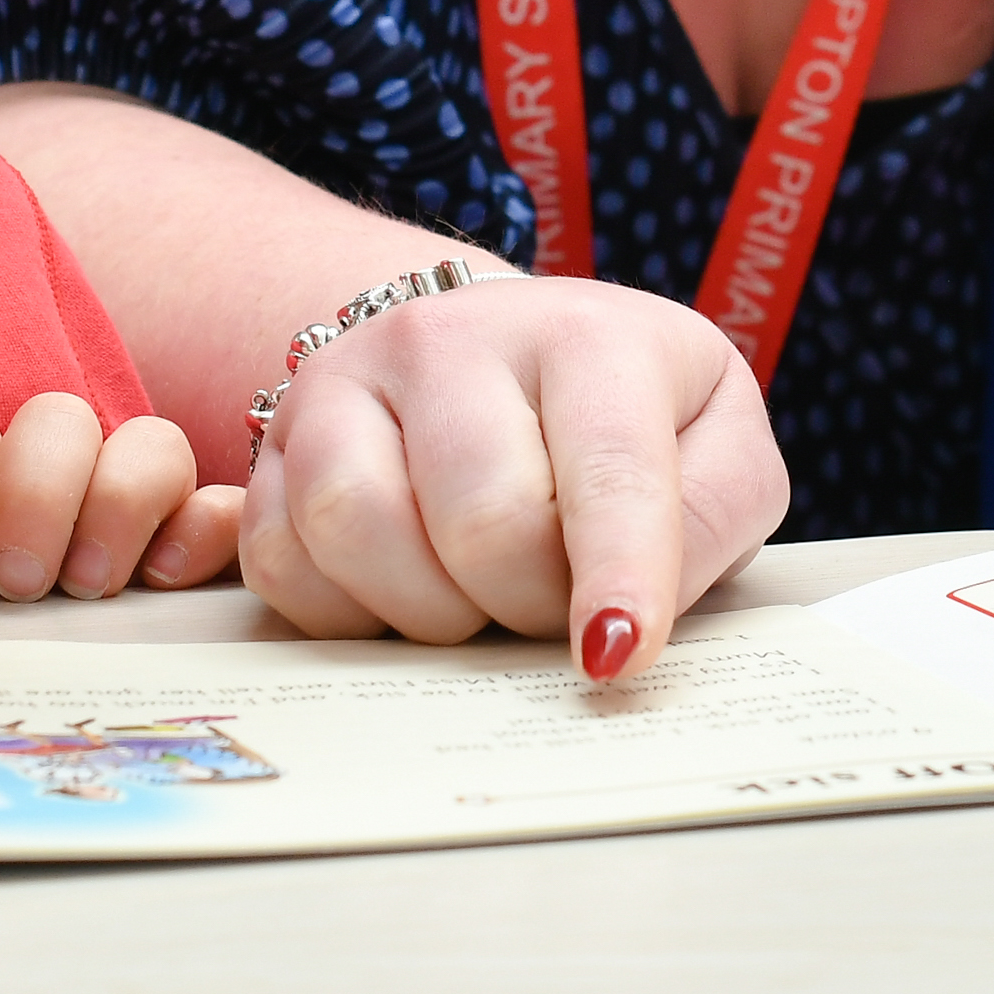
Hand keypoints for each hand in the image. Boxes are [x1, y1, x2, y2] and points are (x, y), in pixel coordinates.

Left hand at [0, 390, 243, 604]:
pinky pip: (225, 507)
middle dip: (33, 492)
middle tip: (16, 585)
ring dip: (119, 500)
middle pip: (59, 417)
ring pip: (152, 442)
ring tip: (90, 589)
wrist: (15, 770)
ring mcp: (137, 516)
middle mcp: (56, 487)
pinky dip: (200, 529)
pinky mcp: (203, 557)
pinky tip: (160, 586)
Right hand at [239, 271, 788, 678]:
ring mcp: (349, 377)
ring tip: (476, 596)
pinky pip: (282, 563)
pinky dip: (344, 613)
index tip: (614, 659)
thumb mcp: (712, 440)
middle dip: (527, 605)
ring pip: (360, 531)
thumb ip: (716, 510)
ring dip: (432, 612)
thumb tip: (639, 612)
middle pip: (483, 522)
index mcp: (589, 334)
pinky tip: (401, 588)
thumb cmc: (620, 422)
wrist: (498, 358)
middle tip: (548, 602)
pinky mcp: (278, 440)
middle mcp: (453, 334)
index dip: (617, 577)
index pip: (610, 469)